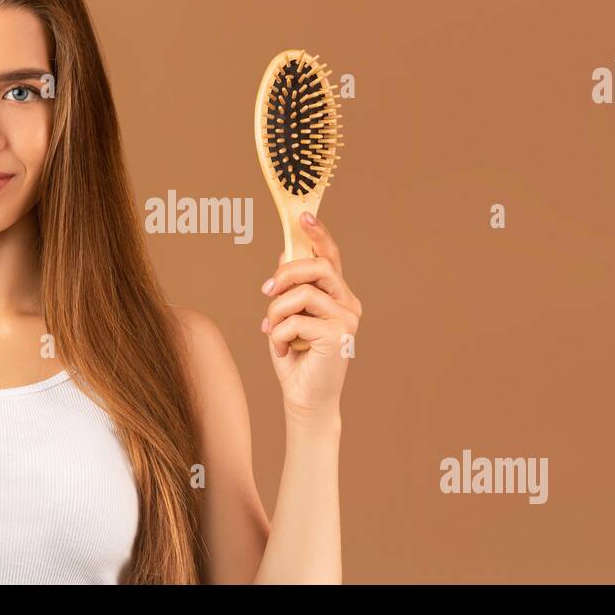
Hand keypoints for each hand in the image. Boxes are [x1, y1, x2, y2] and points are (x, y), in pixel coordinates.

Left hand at [259, 211, 361, 424]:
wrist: (305, 398)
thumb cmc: (296, 358)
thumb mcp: (288, 317)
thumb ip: (290, 288)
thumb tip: (285, 253)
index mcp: (338, 296)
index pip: (330, 257)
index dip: (319, 234)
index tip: (303, 215)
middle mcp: (347, 303)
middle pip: (318, 267)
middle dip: (286, 273)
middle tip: (266, 290)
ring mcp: (346, 319)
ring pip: (303, 293)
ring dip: (277, 311)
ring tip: (272, 330)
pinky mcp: (338, 336)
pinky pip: (296, 320)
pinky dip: (279, 334)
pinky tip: (282, 348)